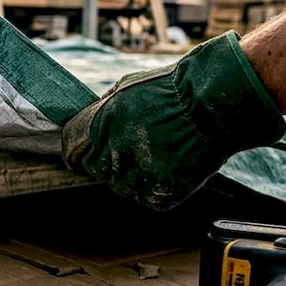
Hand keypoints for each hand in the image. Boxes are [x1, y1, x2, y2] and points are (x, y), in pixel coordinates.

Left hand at [60, 31, 285, 209]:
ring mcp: (138, 176)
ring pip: (121, 186)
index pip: (71, 148)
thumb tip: (90, 121)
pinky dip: (154, 187)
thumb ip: (104, 110)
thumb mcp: (127, 87)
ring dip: (132, 175)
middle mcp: (114, 153)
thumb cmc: (173, 91)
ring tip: (156, 155)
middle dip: (107, 160)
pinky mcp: (161, 193)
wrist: (214, 105)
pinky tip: (169, 167)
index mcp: (100, 126)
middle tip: (131, 150)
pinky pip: (147, 197)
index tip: (83, 150)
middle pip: (96, 169)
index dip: (78, 149)